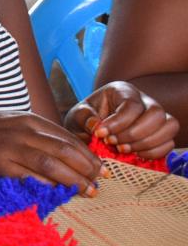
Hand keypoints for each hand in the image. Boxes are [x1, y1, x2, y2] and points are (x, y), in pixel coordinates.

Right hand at [0, 111, 102, 192]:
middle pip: (64, 151)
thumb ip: (37, 134)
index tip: (100, 168)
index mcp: (28, 119)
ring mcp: (10, 146)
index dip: (87, 154)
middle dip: (86, 169)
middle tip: (100, 183)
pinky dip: (49, 186)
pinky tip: (60, 193)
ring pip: (52, 165)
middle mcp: (22, 130)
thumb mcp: (13, 124)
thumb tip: (68, 153)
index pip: (67, 137)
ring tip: (88, 192)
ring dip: (74, 180)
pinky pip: (31, 177)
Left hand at [65, 81, 179, 159]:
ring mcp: (155, 116)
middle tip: (114, 144)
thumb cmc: (85, 119)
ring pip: (168, 126)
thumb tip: (96, 126)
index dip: (119, 123)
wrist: (90, 129)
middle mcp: (143, 100)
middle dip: (135, 134)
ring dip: (146, 143)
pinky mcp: (160, 133)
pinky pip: (169, 143)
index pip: (132, 105)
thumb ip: (83, 118)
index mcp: (123, 90)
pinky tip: (133, 154)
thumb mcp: (78, 115)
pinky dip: (153, 152)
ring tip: (122, 150)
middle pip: (156, 114)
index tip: (101, 135)